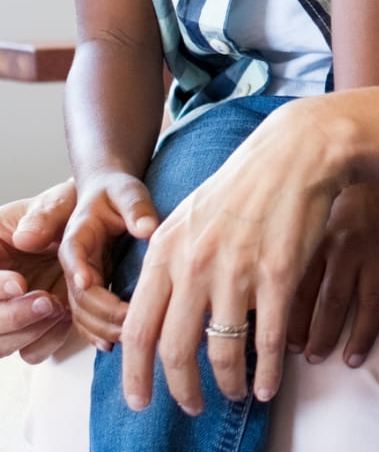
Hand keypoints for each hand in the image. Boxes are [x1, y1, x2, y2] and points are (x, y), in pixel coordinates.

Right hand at [0, 182, 74, 360]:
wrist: (94, 230)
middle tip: (47, 302)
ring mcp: (9, 311)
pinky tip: (65, 317)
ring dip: (30, 332)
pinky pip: (30, 351)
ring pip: (1, 344)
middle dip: (13, 317)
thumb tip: (26, 238)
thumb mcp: (58, 203)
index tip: (19, 284)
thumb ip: (44, 216)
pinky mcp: (31, 329)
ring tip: (60, 306)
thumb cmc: (69, 212)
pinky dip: (48, 340)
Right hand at [58, 169, 158, 351]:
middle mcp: (75, 262)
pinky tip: (113, 344)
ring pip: (81, 312)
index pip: (73, 256)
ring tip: (130, 337)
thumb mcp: (127, 191)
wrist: (109, 195)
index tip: (90, 284)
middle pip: (79, 294)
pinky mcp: (91, 290)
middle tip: (131, 321)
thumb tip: (148, 229)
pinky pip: (87, 317)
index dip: (80, 271)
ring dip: (101, 327)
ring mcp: (81, 279)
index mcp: (78, 236)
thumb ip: (136, 208)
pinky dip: (97, 332)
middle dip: (102, 310)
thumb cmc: (118, 191)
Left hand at [119, 96, 347, 413]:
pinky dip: (267, 373)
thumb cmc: (243, 185)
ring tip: (231, 394)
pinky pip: (268, 340)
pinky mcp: (279, 274)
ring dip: (226, 384)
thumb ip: (167, 264)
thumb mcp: (187, 218)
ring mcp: (238, 271)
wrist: (296, 152)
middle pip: (176, 351)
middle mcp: (195, 265)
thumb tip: (153, 314)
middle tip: (190, 406)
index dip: (136, 375)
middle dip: (181, 391)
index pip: (138, 330)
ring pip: (223, 352)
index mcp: (166, 252)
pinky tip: (267, 387)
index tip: (141, 400)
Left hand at [287, 183, 378, 366]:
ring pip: (370, 300)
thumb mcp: (303, 226)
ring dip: (360, 334)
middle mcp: (347, 249)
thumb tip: (254, 303)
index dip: (293, 325)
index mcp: (318, 244)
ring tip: (352, 359)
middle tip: (315, 360)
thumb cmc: (330, 207)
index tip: (286, 350)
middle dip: (323, 336)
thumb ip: (284, 260)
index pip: (301, 293)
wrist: (370, 175)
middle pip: (334, 301)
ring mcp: (378, 250)